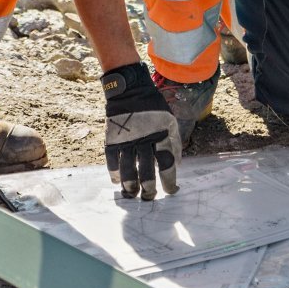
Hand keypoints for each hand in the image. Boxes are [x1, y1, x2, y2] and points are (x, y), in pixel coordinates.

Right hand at [101, 62, 179, 199]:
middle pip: (147, 170)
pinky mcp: (112, 138)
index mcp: (160, 135)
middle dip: (149, 188)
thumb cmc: (153, 107)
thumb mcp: (170, 121)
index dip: (169, 180)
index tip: (171, 191)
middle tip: (149, 197)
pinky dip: (114, 172)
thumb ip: (174, 143)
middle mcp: (143, 140)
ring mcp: (126, 140)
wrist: (130, 90)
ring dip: (131, 185)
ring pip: (128, 169)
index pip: (167, 163)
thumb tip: (177, 165)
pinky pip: (112, 160)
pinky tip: (117, 181)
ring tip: (133, 194)